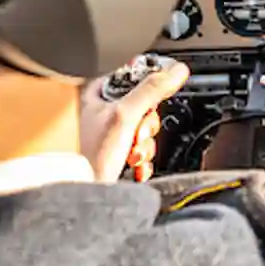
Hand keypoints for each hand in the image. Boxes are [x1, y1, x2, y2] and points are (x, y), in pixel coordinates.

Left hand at [81, 57, 187, 181]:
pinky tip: (133, 166)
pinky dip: (143, 159)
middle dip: (147, 127)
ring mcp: (114, 134)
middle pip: (147, 106)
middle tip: (136, 134)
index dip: (149, 90)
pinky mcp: (121, 153)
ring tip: (131, 155)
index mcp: (100, 93)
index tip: (150, 103)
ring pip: (148, 130)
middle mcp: (106, 111)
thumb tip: (176, 70)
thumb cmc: (91, 158)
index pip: (136, 76)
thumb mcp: (125, 115)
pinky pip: (144, 149)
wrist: (87, 195)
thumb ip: (151, 89)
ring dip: (145, 146)